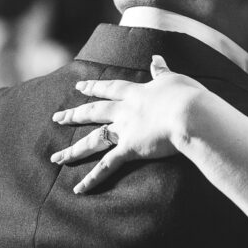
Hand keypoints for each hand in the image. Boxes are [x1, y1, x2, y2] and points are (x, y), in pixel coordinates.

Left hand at [50, 55, 206, 192]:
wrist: (190, 113)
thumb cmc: (189, 97)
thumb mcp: (175, 80)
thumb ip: (162, 72)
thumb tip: (156, 59)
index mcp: (138, 93)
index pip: (111, 89)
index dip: (95, 87)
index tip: (79, 86)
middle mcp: (126, 111)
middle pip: (94, 112)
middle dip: (74, 115)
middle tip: (57, 118)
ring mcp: (126, 130)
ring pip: (93, 140)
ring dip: (73, 150)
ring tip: (56, 158)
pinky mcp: (130, 149)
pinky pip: (107, 166)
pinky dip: (93, 179)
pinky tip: (79, 189)